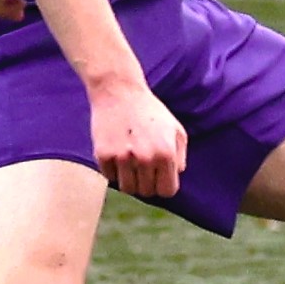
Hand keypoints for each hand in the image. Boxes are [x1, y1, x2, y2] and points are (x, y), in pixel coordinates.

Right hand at [88, 76, 188, 199]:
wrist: (119, 91)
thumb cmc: (150, 111)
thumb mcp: (176, 130)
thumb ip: (180, 156)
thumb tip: (175, 176)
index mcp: (166, 154)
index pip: (167, 191)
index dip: (163, 186)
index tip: (158, 178)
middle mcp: (145, 158)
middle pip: (146, 192)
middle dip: (146, 183)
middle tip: (142, 167)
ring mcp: (123, 158)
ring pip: (127, 188)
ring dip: (129, 179)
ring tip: (130, 162)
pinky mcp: (103, 155)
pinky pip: (110, 177)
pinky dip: (113, 170)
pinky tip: (117, 153)